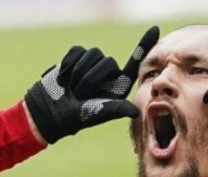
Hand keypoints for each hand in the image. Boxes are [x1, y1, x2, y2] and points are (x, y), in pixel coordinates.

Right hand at [24, 26, 159, 143]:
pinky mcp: (77, 57)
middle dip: (91, 79)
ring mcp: (92, 64)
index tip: (156, 28)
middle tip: (81, 95)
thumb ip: (116, 109)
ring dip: (78, 73)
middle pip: (107, 61)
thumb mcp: (98, 114)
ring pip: (92, 54)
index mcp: (118, 85)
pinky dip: (68, 65)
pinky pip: (77, 51)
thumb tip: (135, 112)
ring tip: (73, 88)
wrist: (51, 111)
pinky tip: (64, 78)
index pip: (134, 62)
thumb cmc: (78, 116)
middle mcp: (108, 72)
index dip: (144, 45)